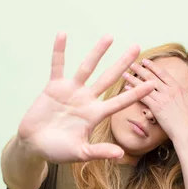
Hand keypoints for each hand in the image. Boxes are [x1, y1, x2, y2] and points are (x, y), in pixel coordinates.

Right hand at [17, 33, 154, 163]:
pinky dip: (59, 51)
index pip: (120, 102)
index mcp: (95, 115)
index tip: (152, 84)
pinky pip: (57, 65)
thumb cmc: (57, 151)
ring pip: (87, 67)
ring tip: (110, 36)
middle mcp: (86, 99)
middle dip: (123, 64)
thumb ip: (99, 152)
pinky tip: (62, 34)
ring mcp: (71, 91)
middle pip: (108, 78)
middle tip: (137, 48)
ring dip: (98, 52)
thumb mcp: (80, 153)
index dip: (136, 93)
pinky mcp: (54, 87)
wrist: (34, 145)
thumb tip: (120, 154)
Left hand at [123, 58, 187, 139]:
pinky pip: (143, 97)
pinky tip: (126, 88)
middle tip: (131, 63)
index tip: (145, 61)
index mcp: (178, 88)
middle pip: (152, 77)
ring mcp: (162, 99)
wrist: (187, 133)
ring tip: (124, 73)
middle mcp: (169, 91)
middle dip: (140, 69)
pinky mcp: (156, 108)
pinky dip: (133, 92)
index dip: (153, 66)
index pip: (163, 74)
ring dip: (134, 79)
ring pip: (145, 86)